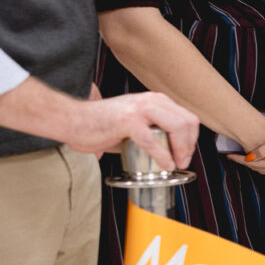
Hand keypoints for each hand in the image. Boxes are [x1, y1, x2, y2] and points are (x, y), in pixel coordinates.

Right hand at [72, 91, 198, 168]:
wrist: (72, 120)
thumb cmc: (99, 124)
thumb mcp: (133, 123)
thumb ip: (152, 131)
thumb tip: (169, 151)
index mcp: (154, 100)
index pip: (187, 117)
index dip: (192, 138)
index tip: (185, 154)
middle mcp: (150, 101)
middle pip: (187, 122)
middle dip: (189, 145)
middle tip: (183, 161)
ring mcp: (139, 109)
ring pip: (176, 127)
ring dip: (180, 149)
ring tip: (175, 163)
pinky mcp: (127, 121)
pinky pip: (152, 141)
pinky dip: (162, 155)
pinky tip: (164, 164)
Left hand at [231, 114, 264, 176]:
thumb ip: (264, 149)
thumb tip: (251, 157)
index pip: (253, 164)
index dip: (240, 160)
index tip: (229, 155)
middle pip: (259, 169)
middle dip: (246, 163)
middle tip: (234, 157)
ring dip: (255, 166)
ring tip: (244, 159)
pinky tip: (261, 161)